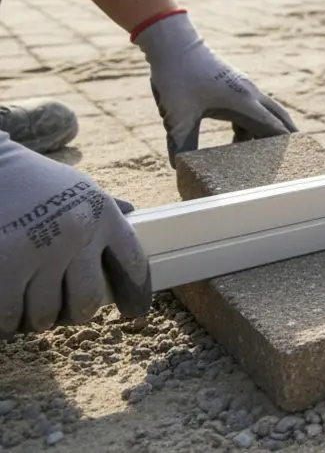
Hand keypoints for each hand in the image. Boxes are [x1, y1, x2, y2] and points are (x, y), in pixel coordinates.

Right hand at [0, 135, 151, 338]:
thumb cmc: (29, 180)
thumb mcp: (75, 186)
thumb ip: (101, 207)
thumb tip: (130, 209)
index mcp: (101, 213)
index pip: (133, 263)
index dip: (135, 292)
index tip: (134, 308)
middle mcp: (78, 233)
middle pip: (87, 300)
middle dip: (74, 312)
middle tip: (62, 311)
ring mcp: (41, 251)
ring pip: (44, 314)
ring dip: (34, 317)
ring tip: (26, 304)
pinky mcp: (5, 266)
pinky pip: (8, 315)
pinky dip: (5, 320)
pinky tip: (5, 310)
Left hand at [134, 12, 297, 166]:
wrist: (174, 45)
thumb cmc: (177, 78)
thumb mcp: (178, 117)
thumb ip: (181, 143)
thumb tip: (177, 167)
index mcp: (243, 102)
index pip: (273, 127)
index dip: (284, 145)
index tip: (295, 160)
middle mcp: (250, 94)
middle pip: (279, 117)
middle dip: (288, 137)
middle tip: (299, 156)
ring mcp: (243, 88)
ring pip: (265, 113)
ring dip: (266, 133)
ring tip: (263, 157)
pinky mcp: (233, 85)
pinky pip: (252, 109)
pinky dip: (252, 125)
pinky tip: (237, 141)